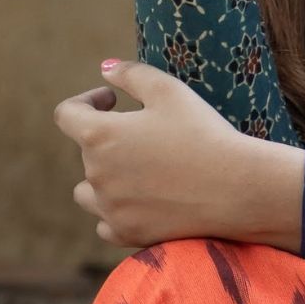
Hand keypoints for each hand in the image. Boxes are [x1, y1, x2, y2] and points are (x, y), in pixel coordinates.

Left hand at [56, 60, 304, 252]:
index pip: (67, 114)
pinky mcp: (128, 234)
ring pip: (88, 192)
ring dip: (103, 178)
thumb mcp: (169, 91)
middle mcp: (96, 174)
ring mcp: (110, 209)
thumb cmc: (205, 134)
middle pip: (86, 153)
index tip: (112, 100)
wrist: (237, 190)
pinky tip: (138, 202)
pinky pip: (105, 224)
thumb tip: (106, 69)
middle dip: (109, 139)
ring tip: (135, 171)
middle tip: (149, 134)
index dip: (85, 101)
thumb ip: (131, 74)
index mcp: (99, 136)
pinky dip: (115, 213)